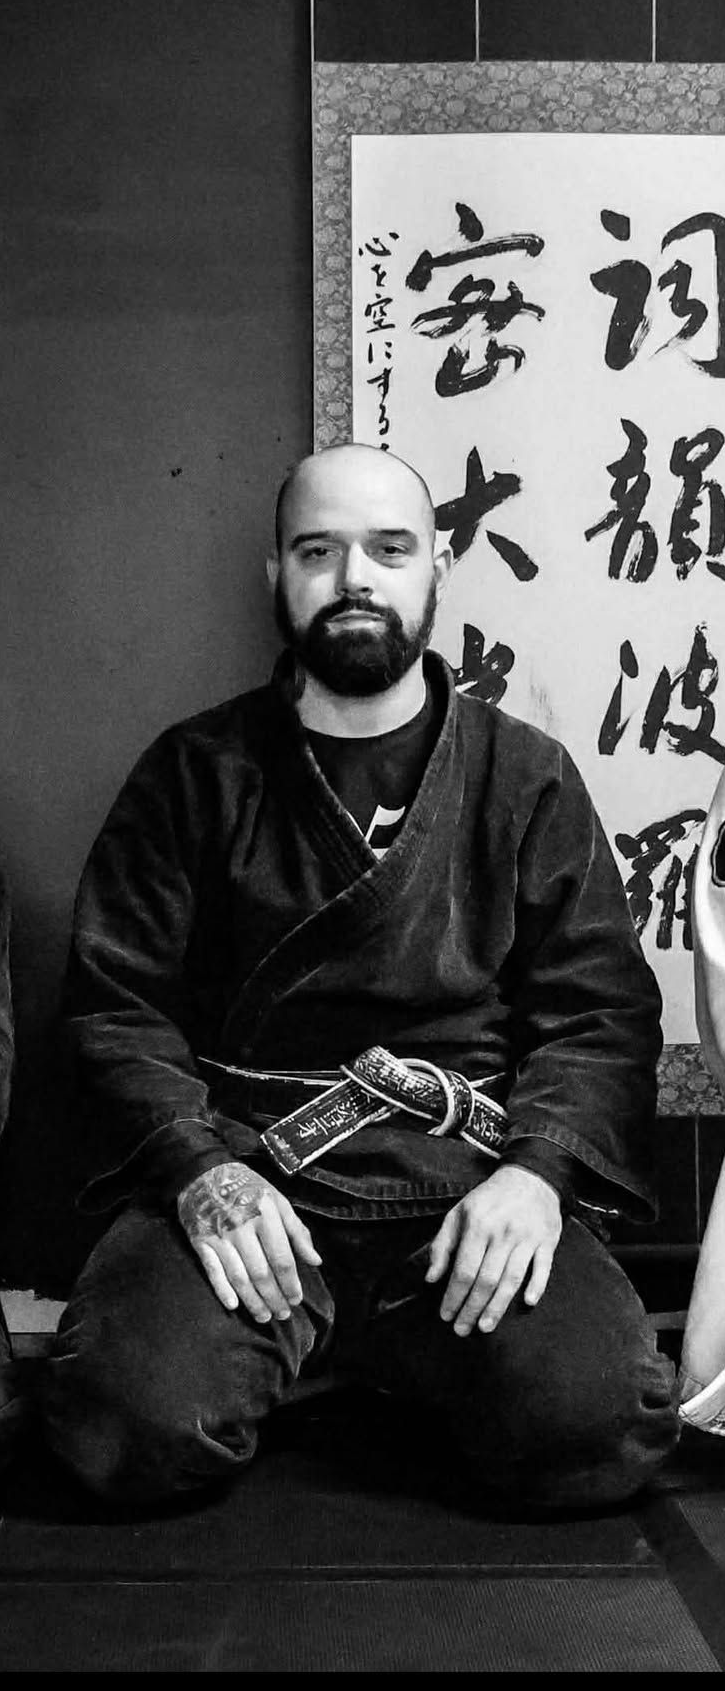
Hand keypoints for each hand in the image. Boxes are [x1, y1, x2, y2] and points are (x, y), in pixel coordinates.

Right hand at [177, 1161, 321, 1319]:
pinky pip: (212, 1270)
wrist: (204, 1172)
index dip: (291, 1283)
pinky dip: (222, 1290)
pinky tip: (233, 1306)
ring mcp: (220, 1236)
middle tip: (283, 1314)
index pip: (282, 1258)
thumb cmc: (248, 1188)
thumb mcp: (278, 1201)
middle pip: (261, 1273)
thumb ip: (298, 1231)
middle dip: (274, 1297)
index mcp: (266, 1216)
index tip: (296, 1299)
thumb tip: (315, 1260)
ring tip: (264, 1316)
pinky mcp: (201, 1241)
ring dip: (253, 1301)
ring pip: (239, 1277)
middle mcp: (243, 1227)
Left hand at [425, 1165, 561, 1337]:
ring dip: (498, 1306)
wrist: (530, 1177)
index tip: (445, 1315)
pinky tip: (528, 1303)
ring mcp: (527, 1238)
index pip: (464, 1269)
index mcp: (478, 1225)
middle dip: (472, 1309)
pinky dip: (537, 1285)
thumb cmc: (489, 1199)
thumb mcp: (459, 1213)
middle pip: (486, 1280)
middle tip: (461, 1330)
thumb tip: (431, 1278)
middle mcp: (502, 1233)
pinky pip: (543, 1268)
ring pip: (511, 1279)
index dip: (453, 1296)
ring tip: (485, 1327)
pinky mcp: (547, 1241)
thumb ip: (442, 1245)